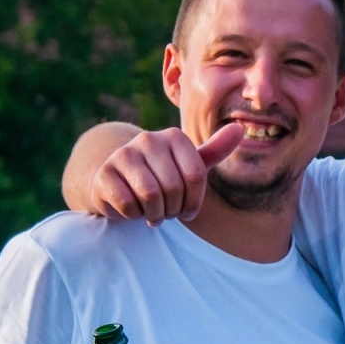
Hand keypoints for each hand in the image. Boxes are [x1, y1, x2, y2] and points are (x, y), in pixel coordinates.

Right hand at [89, 124, 242, 223]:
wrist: (116, 183)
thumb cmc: (159, 176)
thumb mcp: (188, 165)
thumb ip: (214, 151)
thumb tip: (240, 128)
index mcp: (173, 136)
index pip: (195, 176)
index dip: (194, 201)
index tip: (187, 207)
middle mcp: (147, 139)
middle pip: (174, 187)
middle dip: (173, 209)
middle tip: (166, 211)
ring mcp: (123, 154)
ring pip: (151, 197)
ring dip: (155, 214)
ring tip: (152, 212)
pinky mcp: (104, 173)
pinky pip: (129, 205)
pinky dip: (133, 215)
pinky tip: (132, 209)